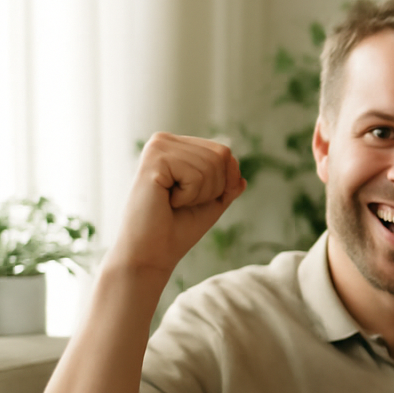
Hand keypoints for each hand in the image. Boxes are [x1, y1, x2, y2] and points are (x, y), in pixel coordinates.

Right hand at [110, 133, 245, 276]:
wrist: (151, 252)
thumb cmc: (178, 229)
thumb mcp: (212, 203)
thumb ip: (227, 186)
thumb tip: (242, 177)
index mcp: (177, 146)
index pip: (223, 152)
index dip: (225, 181)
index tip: (198, 199)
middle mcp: (164, 140)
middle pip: (221, 155)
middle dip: (213, 188)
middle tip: (183, 202)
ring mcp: (157, 147)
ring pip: (211, 165)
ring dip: (200, 194)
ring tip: (173, 202)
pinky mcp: (153, 160)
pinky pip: (196, 176)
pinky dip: (189, 196)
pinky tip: (166, 200)